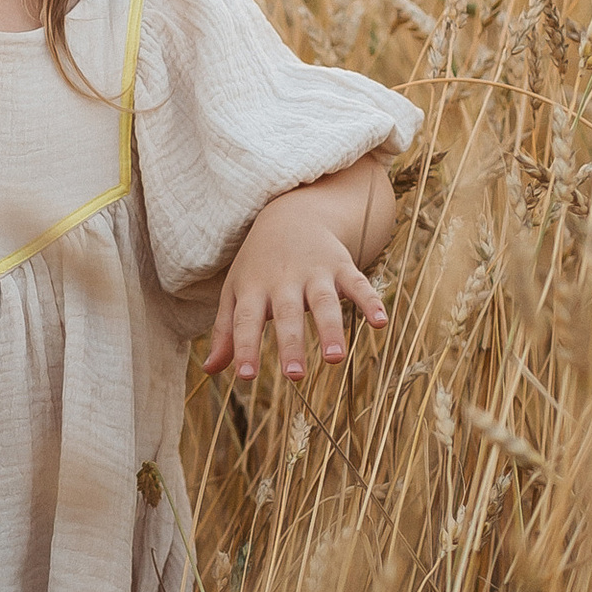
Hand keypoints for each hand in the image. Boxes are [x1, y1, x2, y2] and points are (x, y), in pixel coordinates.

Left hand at [204, 189, 388, 388]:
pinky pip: (357, 284)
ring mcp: (314, 272)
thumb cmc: (259, 264)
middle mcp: (284, 280)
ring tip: (335, 359)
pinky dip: (370, 301)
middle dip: (291, 345)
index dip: (244, 347)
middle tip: (294, 377)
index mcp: (254, 289)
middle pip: (287, 315)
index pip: (246, 321)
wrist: (291, 213)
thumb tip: (210, 370)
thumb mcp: (236, 291)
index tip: (245, 377)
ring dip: (330, 329)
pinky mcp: (341, 265)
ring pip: (323, 301)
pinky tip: (380, 322)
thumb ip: (226, 331)